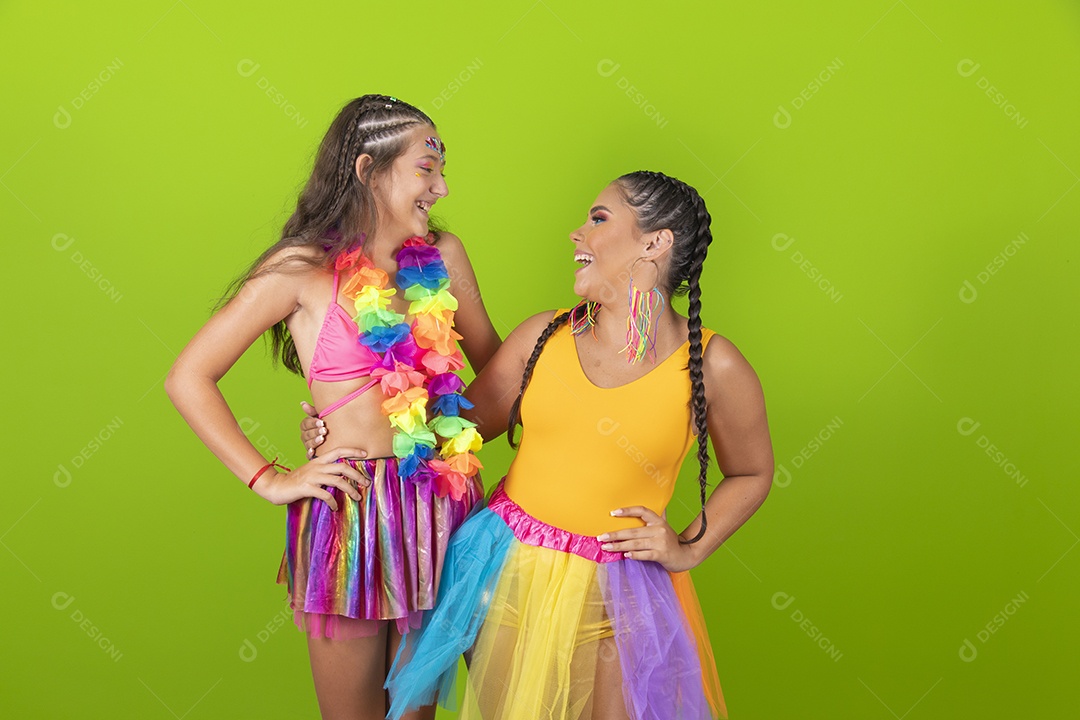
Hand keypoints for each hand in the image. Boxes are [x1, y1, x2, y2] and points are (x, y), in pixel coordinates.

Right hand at [254, 447, 368, 510]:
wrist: (276, 486)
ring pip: (338, 480)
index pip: (338, 451)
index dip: (352, 450)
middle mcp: (317, 466)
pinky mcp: (307, 488)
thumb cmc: (296, 481)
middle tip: (367, 482)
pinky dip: (333, 502)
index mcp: (319, 461)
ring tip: (357, 497)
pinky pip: (325, 495)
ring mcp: (312, 477)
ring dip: (350, 490)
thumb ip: (324, 471)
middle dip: (358, 475)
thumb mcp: (311, 472)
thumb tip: (342, 476)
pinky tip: (335, 507)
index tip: (365, 453)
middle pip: (343, 467)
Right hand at [300, 401, 326, 457]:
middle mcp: (305, 435)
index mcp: (306, 425)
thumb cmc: (328, 424)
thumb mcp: (321, 416)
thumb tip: (302, 403)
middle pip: (307, 434)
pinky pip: (308, 454)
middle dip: (315, 432)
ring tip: (322, 439)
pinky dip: (309, 453)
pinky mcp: (312, 453)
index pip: (305, 423)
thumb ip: (313, 410)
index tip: (321, 422)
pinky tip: (313, 451)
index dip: (313, 423)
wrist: (337, 436)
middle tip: (324, 430)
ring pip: (308, 443)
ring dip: (314, 441)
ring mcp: (307, 445)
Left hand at [598, 506, 698, 572]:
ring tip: (606, 547)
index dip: (627, 511)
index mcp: (658, 520)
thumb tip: (637, 509)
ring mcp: (661, 542)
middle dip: (615, 534)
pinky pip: (645, 554)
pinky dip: (634, 555)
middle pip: (633, 531)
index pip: (642, 511)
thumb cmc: (669, 541)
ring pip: (636, 543)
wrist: (686, 555)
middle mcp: (659, 529)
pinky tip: (625, 555)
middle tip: (601, 537)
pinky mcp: (662, 555)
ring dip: (619, 546)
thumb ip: (652, 519)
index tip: (612, 513)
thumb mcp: (663, 527)